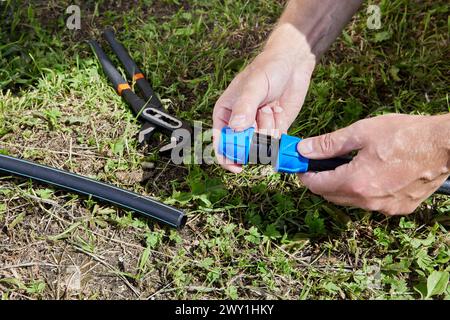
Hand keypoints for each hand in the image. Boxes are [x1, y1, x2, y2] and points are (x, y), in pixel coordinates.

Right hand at [213, 47, 315, 172]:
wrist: (292, 64)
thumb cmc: (267, 68)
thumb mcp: (254, 85)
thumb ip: (245, 106)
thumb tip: (236, 127)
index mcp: (225, 114)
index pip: (220, 142)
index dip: (226, 158)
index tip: (237, 166)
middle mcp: (239, 124)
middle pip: (242, 148)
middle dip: (254, 137)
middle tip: (261, 114)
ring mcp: (257, 128)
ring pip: (262, 145)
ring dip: (269, 127)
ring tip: (270, 106)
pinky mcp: (274, 129)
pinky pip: (276, 142)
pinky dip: (279, 128)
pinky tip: (278, 110)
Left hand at [297, 114, 449, 215]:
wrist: (444, 145)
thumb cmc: (405, 135)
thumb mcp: (361, 132)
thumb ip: (329, 144)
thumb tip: (304, 149)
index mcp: (355, 182)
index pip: (317, 185)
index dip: (305, 175)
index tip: (300, 167)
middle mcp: (368, 201)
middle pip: (332, 196)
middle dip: (321, 182)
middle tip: (318, 166)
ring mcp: (385, 207)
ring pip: (351, 201)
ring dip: (341, 188)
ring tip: (343, 168)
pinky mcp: (399, 208)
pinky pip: (371, 204)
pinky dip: (363, 192)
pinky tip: (368, 175)